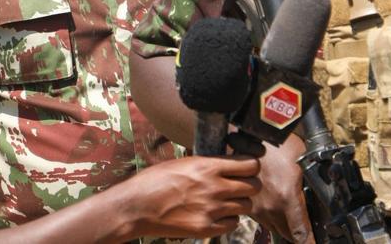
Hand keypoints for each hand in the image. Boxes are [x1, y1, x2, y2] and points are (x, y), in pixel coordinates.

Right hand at [123, 155, 260, 239]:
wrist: (135, 207)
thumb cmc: (154, 180)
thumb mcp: (184, 162)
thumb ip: (208, 163)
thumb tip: (225, 161)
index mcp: (209, 167)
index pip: (251, 164)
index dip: (251, 165)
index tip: (246, 167)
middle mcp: (215, 188)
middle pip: (254, 186)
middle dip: (249, 184)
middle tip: (239, 184)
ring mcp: (211, 210)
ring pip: (246, 205)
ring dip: (239, 202)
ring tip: (226, 200)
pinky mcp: (205, 229)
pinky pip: (233, 223)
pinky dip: (229, 219)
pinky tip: (218, 214)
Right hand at [252, 134, 313, 241]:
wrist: (251, 134)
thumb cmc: (279, 142)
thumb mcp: (304, 160)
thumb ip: (313, 180)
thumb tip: (323, 191)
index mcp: (287, 199)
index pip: (301, 233)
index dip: (310, 242)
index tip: (314, 243)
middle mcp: (270, 208)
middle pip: (288, 234)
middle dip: (300, 235)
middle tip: (309, 231)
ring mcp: (257, 208)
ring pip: (275, 228)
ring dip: (286, 226)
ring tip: (296, 219)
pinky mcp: (248, 204)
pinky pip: (263, 219)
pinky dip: (273, 217)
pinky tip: (279, 208)